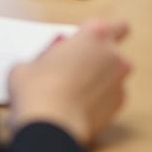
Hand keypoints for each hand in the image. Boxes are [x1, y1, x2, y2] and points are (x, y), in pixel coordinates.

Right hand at [7, 18, 130, 145]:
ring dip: (100, 79)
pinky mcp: (119, 106)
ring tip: (74, 90)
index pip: (116, 25)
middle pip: (114, 50)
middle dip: (100, 57)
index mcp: (94, 34)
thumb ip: (47, 56)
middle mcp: (112, 54)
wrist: (50, 126)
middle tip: (77, 66)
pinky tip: (79, 106)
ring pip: (113, 75)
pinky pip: (111, 96)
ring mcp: (119, 81)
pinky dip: (100, 99)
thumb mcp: (31, 61)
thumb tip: (45, 64)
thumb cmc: (38, 89)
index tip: (87, 41)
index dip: (102, 34)